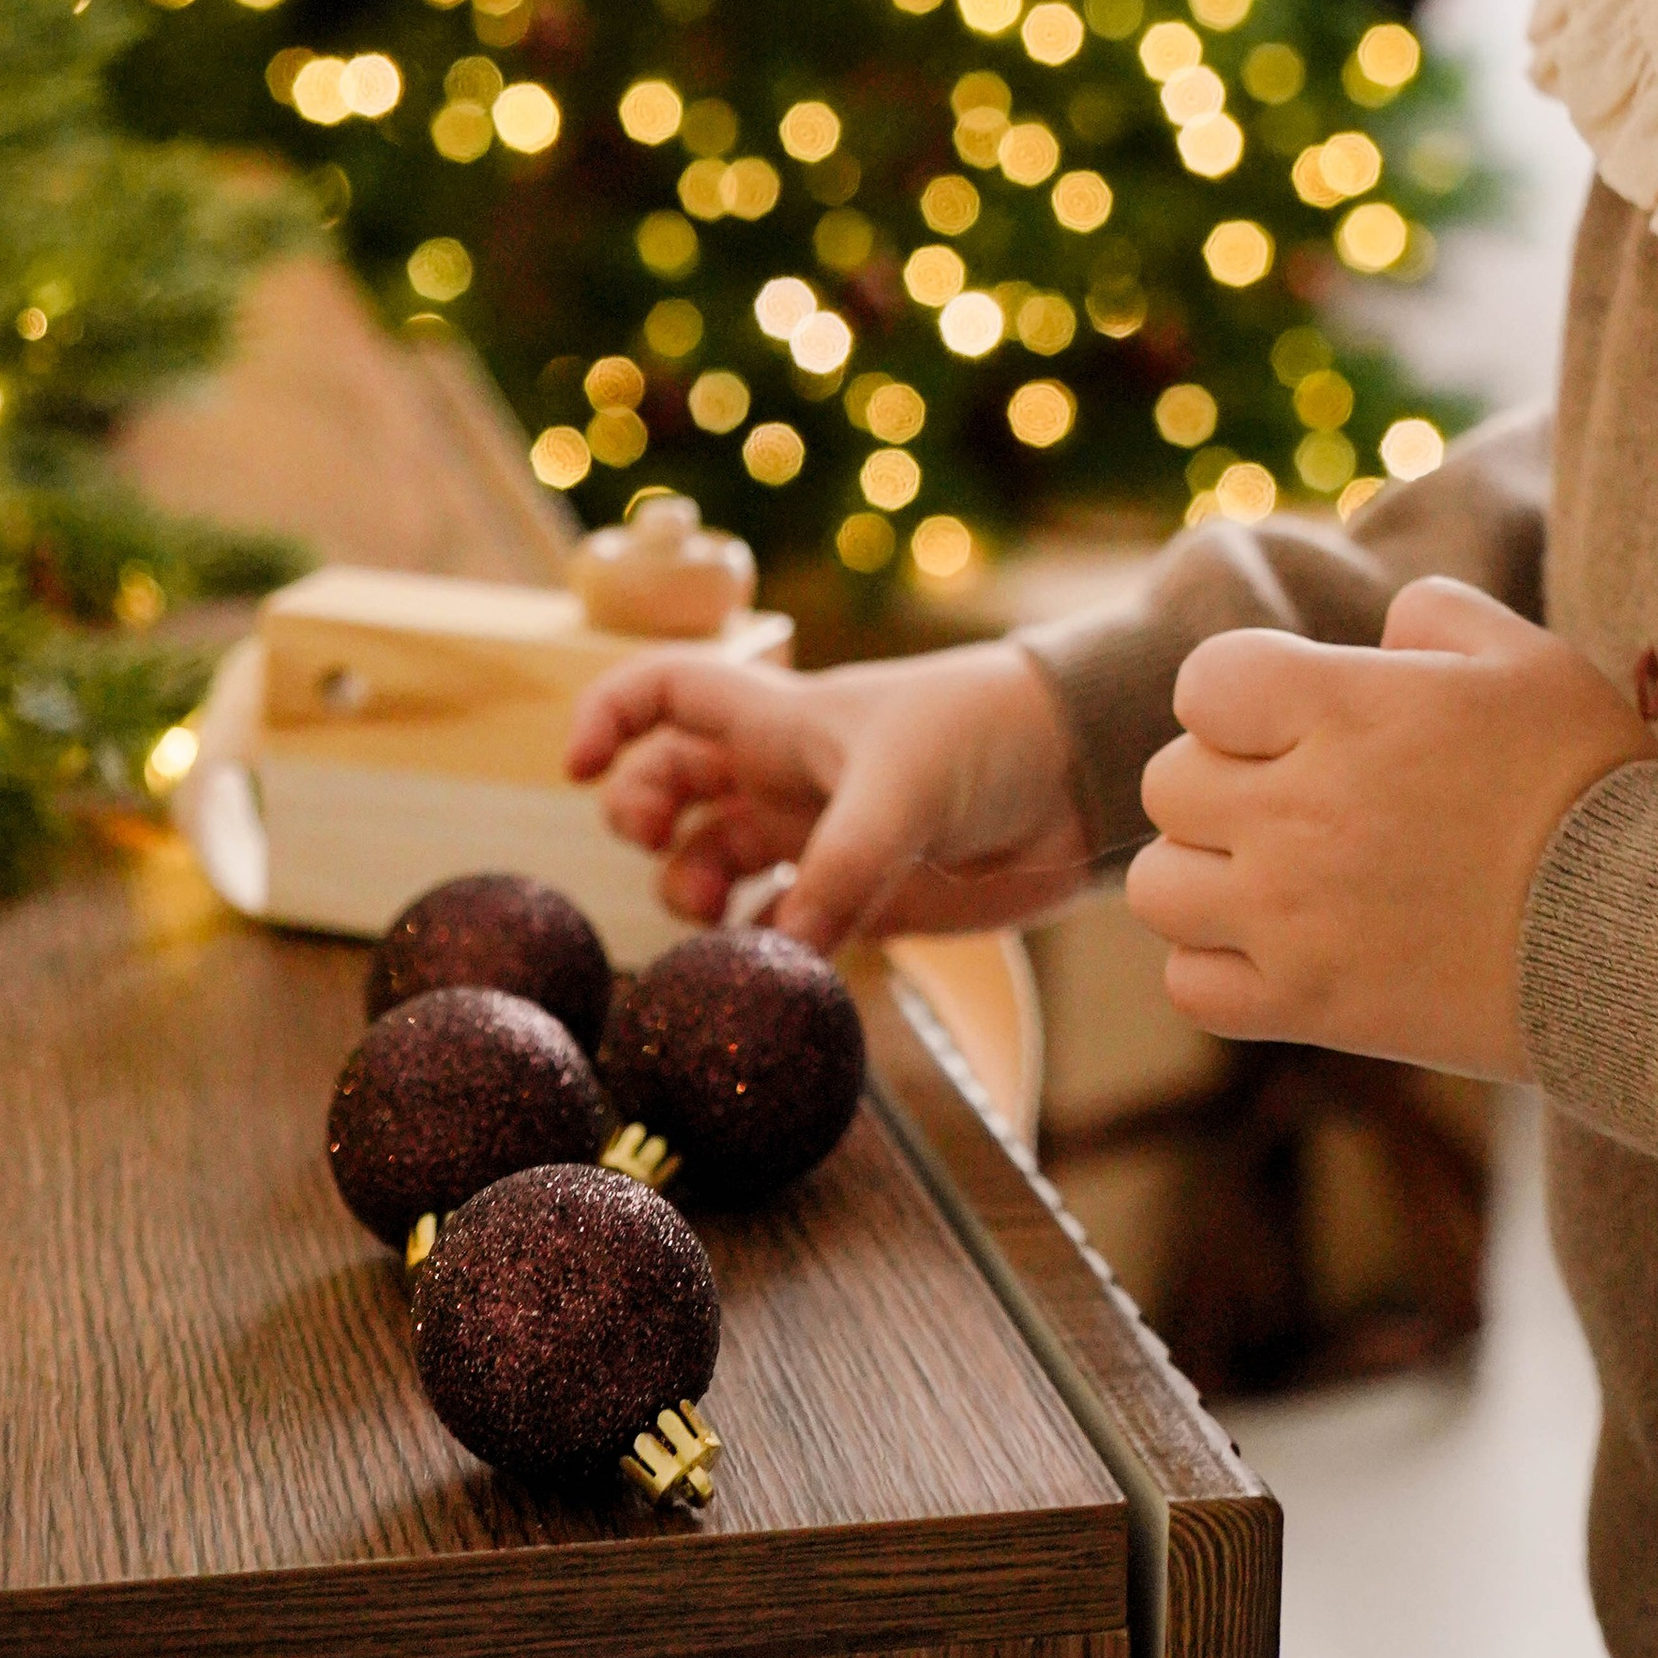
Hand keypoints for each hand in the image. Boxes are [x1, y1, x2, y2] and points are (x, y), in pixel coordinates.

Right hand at [566, 638, 1094, 950]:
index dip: (607, 714)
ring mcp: (818, 836)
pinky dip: (761, 951)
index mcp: (781, 716)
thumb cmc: (987, 735)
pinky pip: (780, 929)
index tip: (577, 768)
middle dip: (642, 819)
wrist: (1080, 775)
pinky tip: (771, 967)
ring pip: (713, 863)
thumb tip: (778, 955)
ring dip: (693, 893)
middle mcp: (785, 773)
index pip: (664, 689)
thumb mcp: (902, 788)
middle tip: (667, 852)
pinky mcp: (861, 895)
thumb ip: (837, 868)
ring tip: (719, 921)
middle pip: (668, 785)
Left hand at [1126, 576, 1657, 1077]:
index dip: (1240, 693)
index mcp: (1343, 710)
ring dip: (1203, 874)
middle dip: (1219, 780)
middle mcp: (1297, 812)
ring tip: (1272, 876)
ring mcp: (1294, 917)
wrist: (1634, 935)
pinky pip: (1191, 986)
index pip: (1203, 683)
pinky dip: (1215, 967)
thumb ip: (1435, 616)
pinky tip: (1277, 948)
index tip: (1293, 716)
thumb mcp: (1528, 656)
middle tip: (1292, 796)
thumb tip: (1379, 637)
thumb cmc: (1586, 783)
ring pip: (1157, 887)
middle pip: (1169, 784)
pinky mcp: (1310, 1006)